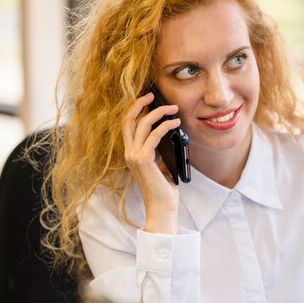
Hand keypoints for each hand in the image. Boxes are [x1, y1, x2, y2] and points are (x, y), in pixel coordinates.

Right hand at [122, 92, 180, 233]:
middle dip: (140, 104)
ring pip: (143, 124)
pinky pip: (155, 135)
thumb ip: (160, 152)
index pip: (128, 126)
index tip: (147, 100)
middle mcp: (129, 153)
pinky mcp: (143, 160)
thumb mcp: (162, 166)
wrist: (162, 207)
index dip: (135, 110)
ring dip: (159, 113)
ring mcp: (134, 156)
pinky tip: (176, 122)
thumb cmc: (163, 190)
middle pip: (129, 120)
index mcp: (131, 154)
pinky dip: (166, 125)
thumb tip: (170, 135)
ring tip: (174, 109)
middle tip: (153, 95)